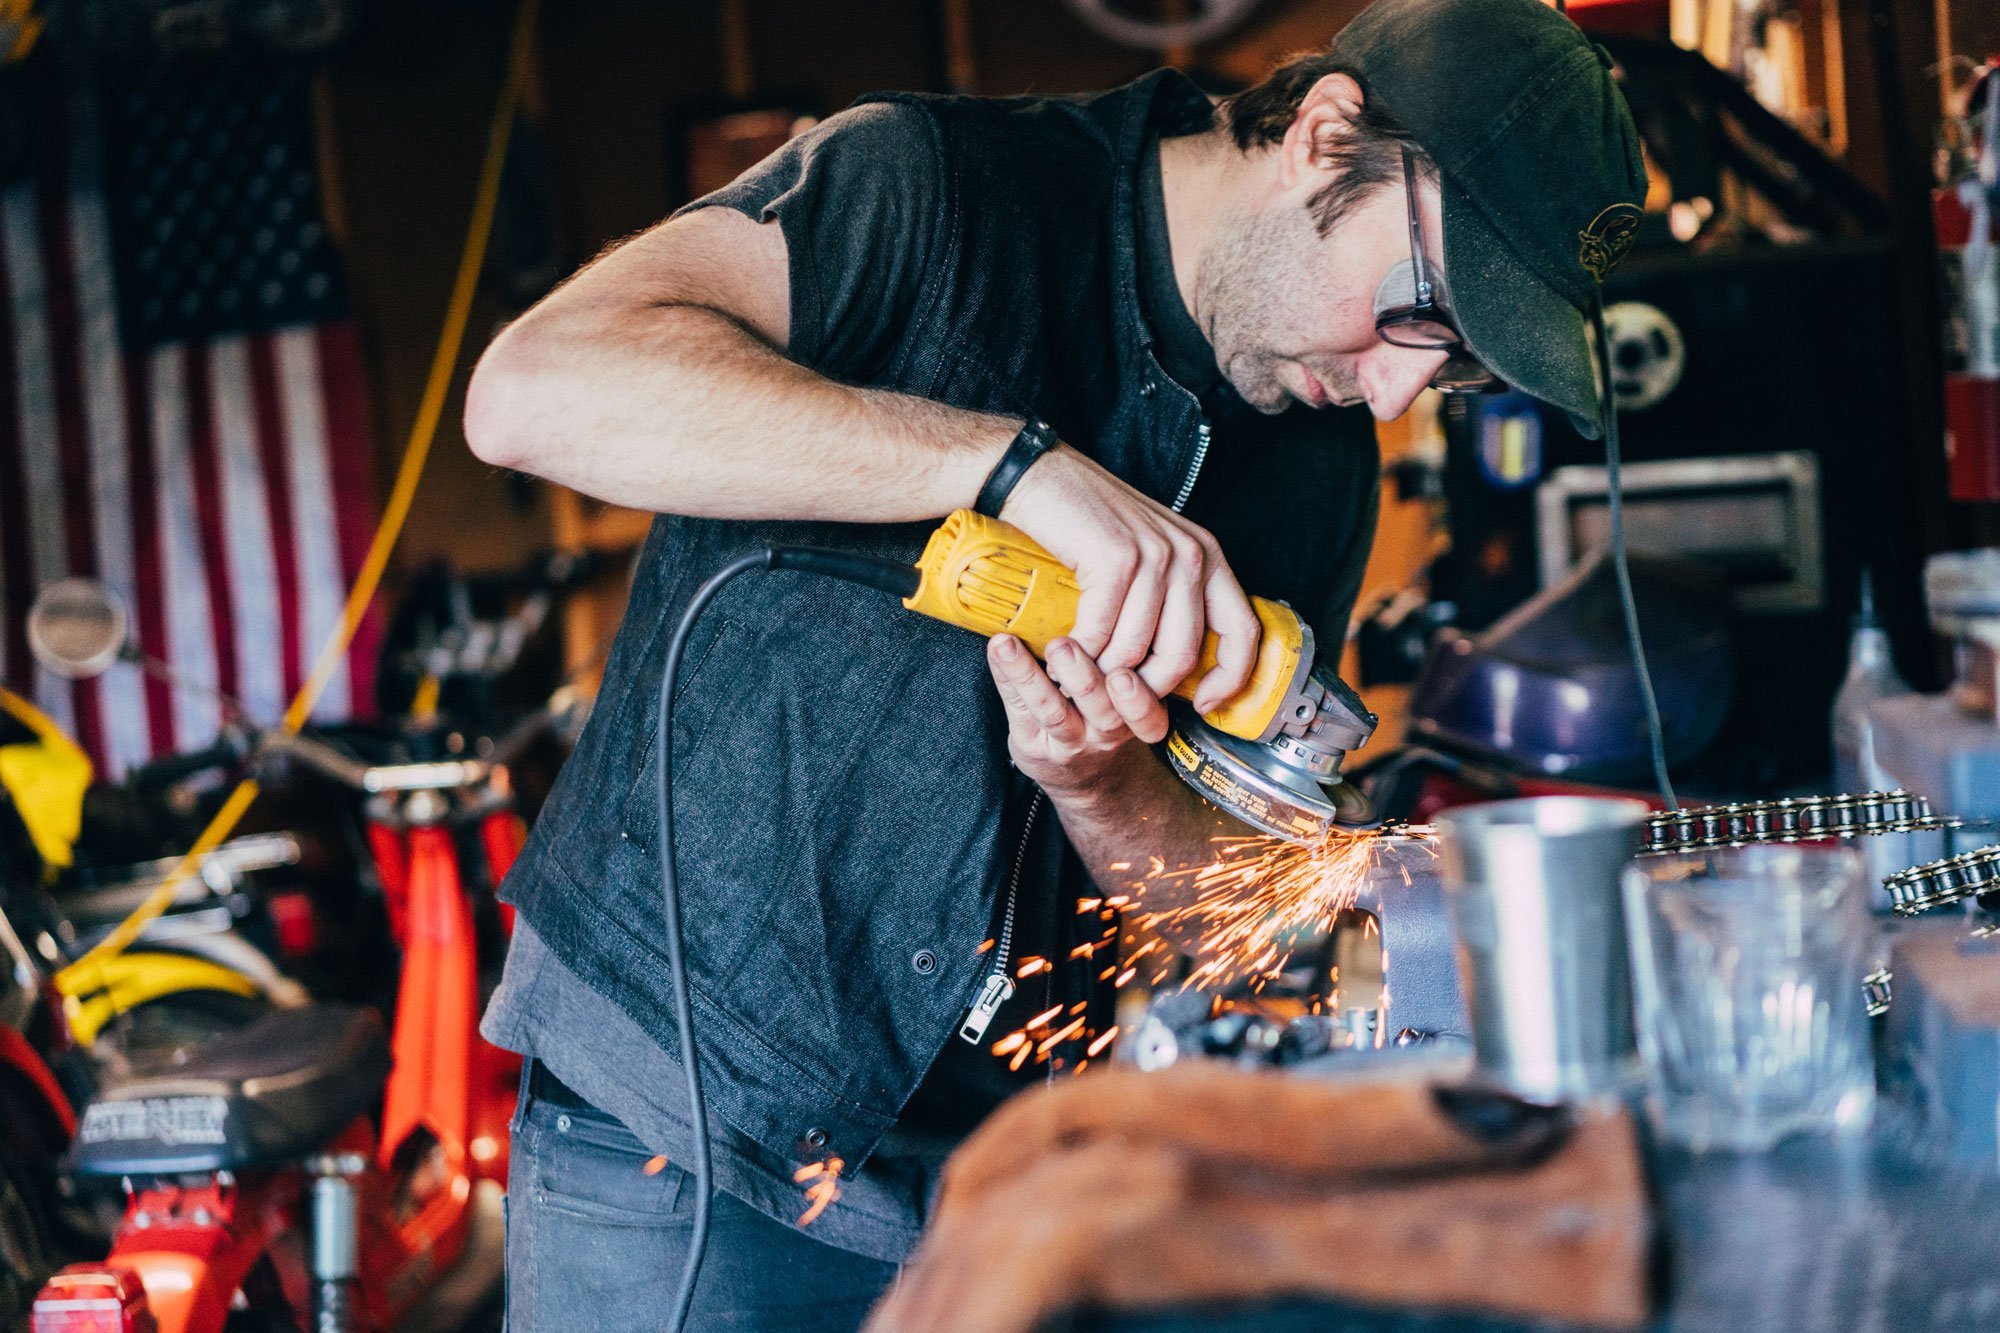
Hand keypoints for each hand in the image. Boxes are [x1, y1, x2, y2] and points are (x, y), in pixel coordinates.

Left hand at [987, 633, 1163, 797]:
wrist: (1089, 780)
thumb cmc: (1110, 719)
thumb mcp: (1136, 701)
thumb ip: (1132, 662)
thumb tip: (1118, 596)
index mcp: (1139, 718)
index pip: (1147, 715)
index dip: (1138, 699)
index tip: (1123, 674)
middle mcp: (1106, 732)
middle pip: (1100, 710)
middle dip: (1082, 677)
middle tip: (1062, 645)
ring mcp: (1067, 740)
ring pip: (1052, 712)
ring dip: (1029, 675)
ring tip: (1010, 646)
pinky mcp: (1032, 742)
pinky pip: (1019, 708)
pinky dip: (1007, 676)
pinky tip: (998, 649)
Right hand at [997, 444, 1259, 711]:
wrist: (1038, 478)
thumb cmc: (1088, 522)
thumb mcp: (1147, 556)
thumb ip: (1172, 600)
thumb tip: (1177, 670)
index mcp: (1207, 555)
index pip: (1243, 630)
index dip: (1230, 678)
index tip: (1201, 704)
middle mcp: (1190, 554)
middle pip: (1181, 655)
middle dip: (1143, 688)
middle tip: (1110, 693)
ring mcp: (1155, 555)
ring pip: (1135, 651)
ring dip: (1099, 673)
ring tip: (1076, 670)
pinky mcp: (1116, 560)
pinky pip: (1100, 634)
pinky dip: (1078, 652)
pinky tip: (1062, 650)